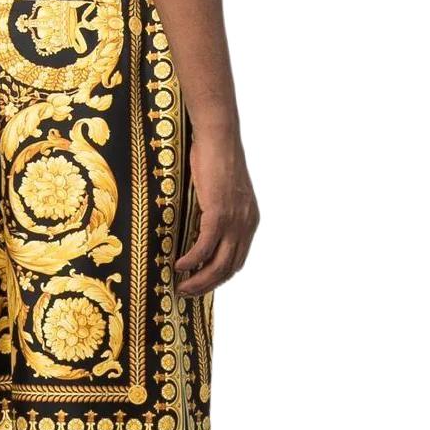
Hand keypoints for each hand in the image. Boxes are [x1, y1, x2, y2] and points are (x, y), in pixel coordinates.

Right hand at [175, 130, 259, 295]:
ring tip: (181, 286)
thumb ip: (216, 213)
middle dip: (207, 286)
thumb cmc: (215, 159)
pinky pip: (204, 248)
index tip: (199, 284)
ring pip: (218, 264)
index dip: (218, 278)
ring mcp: (234, 220)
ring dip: (199, 280)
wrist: (218, 137)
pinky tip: (179, 266)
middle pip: (229, 269)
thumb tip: (197, 229)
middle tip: (186, 293)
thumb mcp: (221, 192)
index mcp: (249, 221)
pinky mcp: (219, 214)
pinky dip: (191, 261)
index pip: (237, 261)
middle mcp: (246, 224)